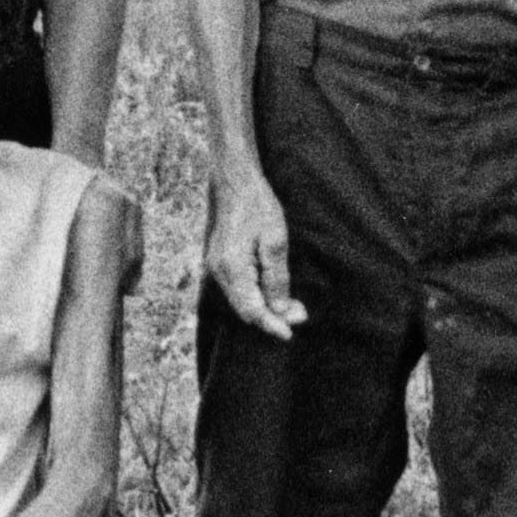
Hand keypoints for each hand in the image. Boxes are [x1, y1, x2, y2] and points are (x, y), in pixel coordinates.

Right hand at [202, 164, 303, 337]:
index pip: (252, 310)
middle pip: (245, 310)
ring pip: (241, 302)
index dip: (272, 325)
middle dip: (272, 317)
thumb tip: (282, 310)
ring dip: (265, 308)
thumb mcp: (276, 241)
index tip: (291, 334)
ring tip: (292, 307)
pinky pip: (238, 290)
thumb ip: (277, 279)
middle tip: (301, 315)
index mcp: (231, 267)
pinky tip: (273, 293)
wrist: (235, 182)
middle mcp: (218, 272)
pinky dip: (256, 296)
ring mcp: (215, 267)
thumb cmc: (257, 206)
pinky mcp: (219, 263)